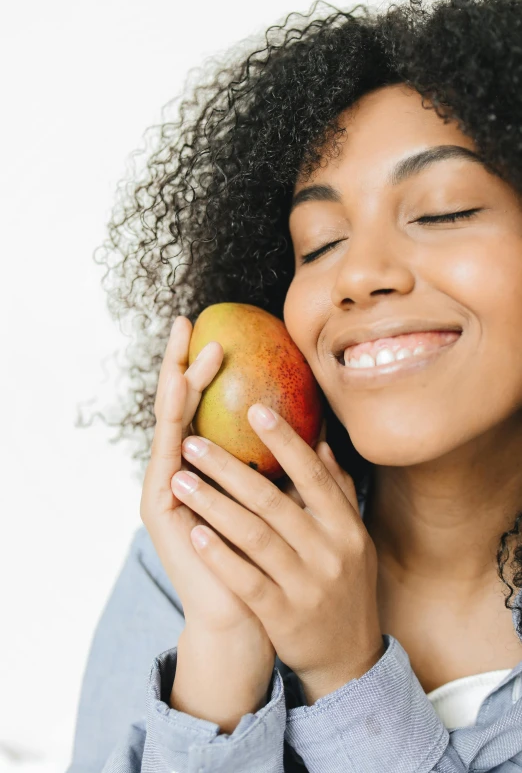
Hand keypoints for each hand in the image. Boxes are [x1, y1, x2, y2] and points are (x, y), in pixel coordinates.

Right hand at [140, 316, 274, 678]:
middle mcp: (180, 471)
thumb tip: (323, 434)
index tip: (220, 328)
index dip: (205, 368)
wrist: (245, 616)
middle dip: (182, 361)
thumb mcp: (284, 505)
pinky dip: (174, 428)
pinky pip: (165, 460)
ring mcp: (165, 488)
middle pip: (179, 405)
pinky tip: (180, 396)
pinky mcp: (159, 510)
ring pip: (168, 424)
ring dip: (178, 385)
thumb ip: (289, 469)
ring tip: (191, 352)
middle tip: (189, 323)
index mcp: (206, 468)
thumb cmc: (268, 560)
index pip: (203, 406)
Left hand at [172, 403, 384, 705]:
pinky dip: (220, 555)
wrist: (348, 657)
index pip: (312, 475)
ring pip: (254, 537)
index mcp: (345, 526)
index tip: (254, 410)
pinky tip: (194, 533)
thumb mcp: (352, 538)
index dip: (284, 441)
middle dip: (228, 468)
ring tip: (179, 479)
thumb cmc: (343, 585)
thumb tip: (322, 443)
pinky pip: (247, 580)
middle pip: (272, 501)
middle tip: (193, 441)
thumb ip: (337, 492)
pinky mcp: (284, 616)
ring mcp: (307, 585)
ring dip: (213, 504)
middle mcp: (330, 552)